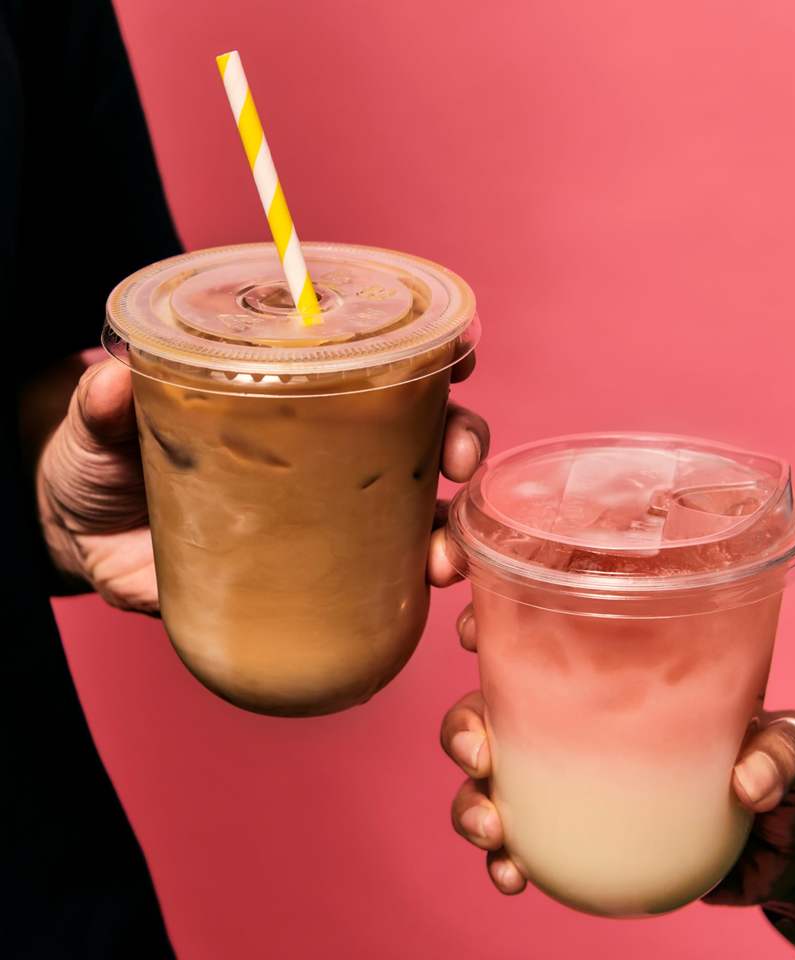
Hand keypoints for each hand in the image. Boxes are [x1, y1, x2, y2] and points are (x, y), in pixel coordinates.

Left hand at [37, 351, 488, 613]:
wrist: (82, 540)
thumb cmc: (104, 462)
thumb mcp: (99, 426)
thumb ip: (100, 404)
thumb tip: (113, 378)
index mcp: (290, 401)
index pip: (373, 369)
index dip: (429, 361)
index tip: (458, 362)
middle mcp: (323, 453)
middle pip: (416, 436)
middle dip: (458, 442)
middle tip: (456, 461)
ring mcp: (323, 517)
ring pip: (414, 513)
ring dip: (448, 529)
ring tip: (445, 555)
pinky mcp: (310, 577)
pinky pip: (378, 580)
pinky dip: (411, 586)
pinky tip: (424, 593)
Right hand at [439, 609, 794, 954]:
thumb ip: (781, 752)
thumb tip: (744, 781)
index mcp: (628, 672)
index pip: (552, 632)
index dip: (496, 623)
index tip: (473, 632)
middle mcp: (589, 719)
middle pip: (496, 705)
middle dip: (464, 722)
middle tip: (478, 750)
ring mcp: (580, 778)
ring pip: (494, 776)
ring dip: (470, 799)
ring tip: (490, 830)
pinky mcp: (582, 835)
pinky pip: (523, 842)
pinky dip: (504, 858)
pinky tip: (510, 875)